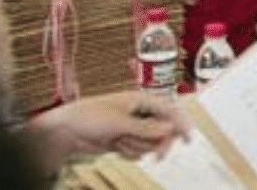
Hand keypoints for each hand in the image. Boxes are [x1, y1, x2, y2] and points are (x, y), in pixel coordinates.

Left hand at [27, 91, 189, 171]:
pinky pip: (137, 151)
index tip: (189, 139)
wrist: (66, 131)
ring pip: (150, 143)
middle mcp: (139, 113)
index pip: (169, 110)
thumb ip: (147, 128)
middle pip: (163, 131)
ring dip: (137, 147)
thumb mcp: (120, 122)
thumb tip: (170, 129)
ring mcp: (132, 128)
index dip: (181, 123)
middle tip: (157, 156)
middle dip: (157, 143)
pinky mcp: (124, 141)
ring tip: (119, 141)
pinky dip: (128, 152)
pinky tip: (115, 146)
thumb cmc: (89, 116)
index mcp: (140, 100)